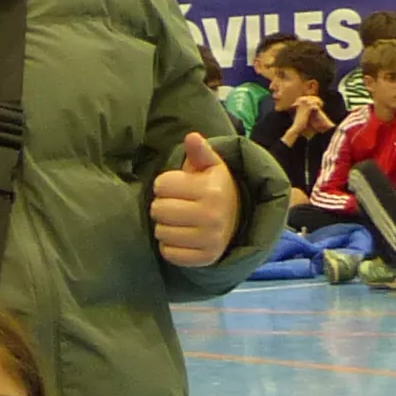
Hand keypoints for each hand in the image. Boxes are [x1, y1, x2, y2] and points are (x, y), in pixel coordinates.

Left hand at [150, 132, 240, 267]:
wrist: (237, 220)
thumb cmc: (214, 188)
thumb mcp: (211, 166)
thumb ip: (199, 151)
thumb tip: (192, 137)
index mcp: (211, 190)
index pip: (161, 185)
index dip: (165, 184)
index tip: (178, 187)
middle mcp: (212, 216)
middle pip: (158, 210)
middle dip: (162, 205)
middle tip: (177, 205)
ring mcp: (209, 239)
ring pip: (160, 232)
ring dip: (165, 226)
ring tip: (179, 221)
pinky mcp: (205, 258)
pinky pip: (168, 253)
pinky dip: (170, 246)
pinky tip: (182, 237)